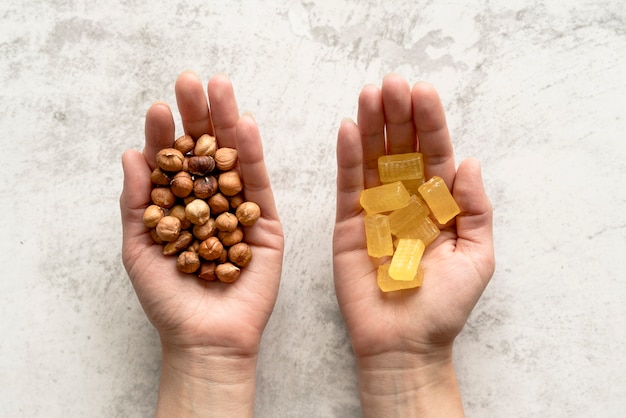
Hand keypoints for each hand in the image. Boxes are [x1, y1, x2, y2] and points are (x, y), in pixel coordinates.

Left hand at [120, 71, 283, 416]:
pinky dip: (254, 155)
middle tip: (191, 81)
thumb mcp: (139, 247)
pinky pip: (260, 185)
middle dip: (198, 116)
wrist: (206, 338)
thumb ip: (136, 202)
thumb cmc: (168, 299)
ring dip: (227, 122)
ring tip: (219, 88)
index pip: (173, 162)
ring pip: (234, 160)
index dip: (165, 134)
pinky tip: (245, 124)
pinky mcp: (267, 224)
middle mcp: (211, 203)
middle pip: (206, 152)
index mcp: (179, 207)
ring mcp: (241, 211)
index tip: (158, 107)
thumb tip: (129, 154)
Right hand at [333, 74, 493, 415]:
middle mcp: (406, 200)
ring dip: (371, 125)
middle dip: (398, 115)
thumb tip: (469, 161)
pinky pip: (347, 184)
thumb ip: (473, 209)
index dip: (430, 123)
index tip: (423, 91)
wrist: (404, 342)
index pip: (436, 155)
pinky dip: (347, 157)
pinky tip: (348, 128)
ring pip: (373, 159)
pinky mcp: (348, 223)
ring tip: (370, 93)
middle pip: (402, 149)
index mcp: (439, 205)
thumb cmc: (444, 306)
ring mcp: (375, 209)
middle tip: (392, 83)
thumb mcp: (477, 257)